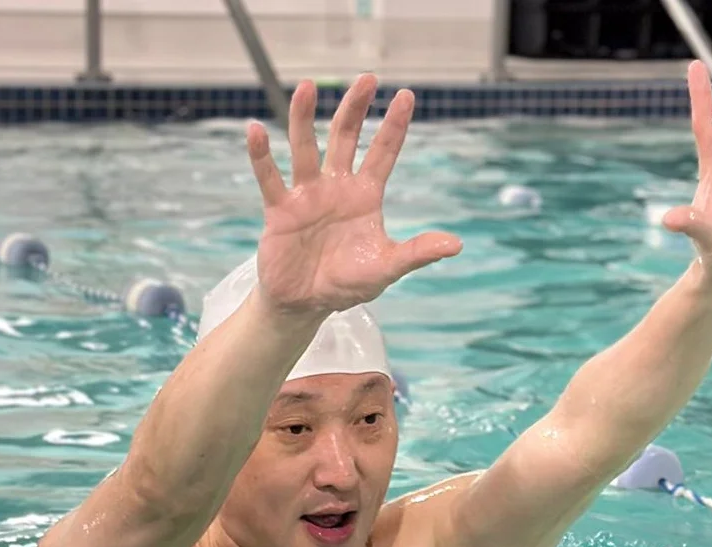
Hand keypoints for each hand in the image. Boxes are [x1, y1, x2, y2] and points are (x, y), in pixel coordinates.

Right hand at [246, 76, 461, 315]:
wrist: (306, 303)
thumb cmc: (347, 283)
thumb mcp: (387, 268)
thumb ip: (417, 253)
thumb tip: (455, 244)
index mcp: (365, 196)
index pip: (382, 153)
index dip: (394, 126)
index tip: (406, 95)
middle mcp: (336, 187)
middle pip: (345, 138)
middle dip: (355, 109)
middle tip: (367, 79)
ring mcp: (306, 194)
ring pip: (305, 147)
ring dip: (305, 118)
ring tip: (308, 87)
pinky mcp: (279, 209)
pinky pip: (269, 177)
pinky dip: (261, 155)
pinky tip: (255, 129)